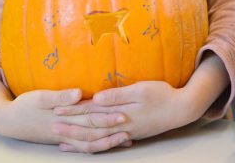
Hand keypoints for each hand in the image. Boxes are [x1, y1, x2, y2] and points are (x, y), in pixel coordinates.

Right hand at [0, 78, 129, 152]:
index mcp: (63, 116)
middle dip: (112, 129)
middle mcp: (66, 129)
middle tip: (130, 125)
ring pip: (89, 142)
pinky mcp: (63, 139)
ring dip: (108, 141)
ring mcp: (65, 136)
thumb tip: (79, 93)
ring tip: (126, 138)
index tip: (123, 112)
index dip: (106, 116)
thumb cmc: (24, 105)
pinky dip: (96, 146)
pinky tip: (108, 144)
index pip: (89, 116)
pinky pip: (82, 146)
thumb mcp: (39, 97)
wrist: (7, 120)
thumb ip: (60, 96)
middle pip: (93, 130)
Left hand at [54, 80, 193, 147]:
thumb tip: (95, 99)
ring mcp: (125, 133)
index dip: (73, 110)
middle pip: (90, 128)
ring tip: (63, 140)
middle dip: (70, 127)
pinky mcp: (130, 135)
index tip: (56, 108)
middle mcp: (120, 127)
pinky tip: (87, 145)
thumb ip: (117, 95)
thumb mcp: (141, 90)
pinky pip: (106, 143)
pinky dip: (94, 144)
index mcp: (120, 113)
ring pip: (97, 139)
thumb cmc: (163, 95)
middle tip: (52, 126)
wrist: (182, 109)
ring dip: (79, 139)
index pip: (91, 112)